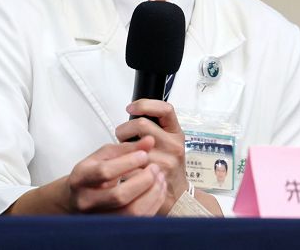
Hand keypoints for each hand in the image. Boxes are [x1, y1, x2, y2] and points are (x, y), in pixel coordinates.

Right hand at [66, 135, 165, 214]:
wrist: (76, 199)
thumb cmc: (91, 175)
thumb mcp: (103, 156)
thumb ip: (127, 148)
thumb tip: (149, 141)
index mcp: (80, 178)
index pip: (105, 172)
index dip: (128, 163)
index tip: (144, 155)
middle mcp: (86, 201)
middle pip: (119, 195)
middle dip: (143, 180)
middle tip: (155, 168)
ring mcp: (99, 218)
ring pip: (131, 212)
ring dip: (152, 194)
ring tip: (159, 178)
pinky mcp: (113, 227)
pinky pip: (139, 220)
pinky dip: (153, 204)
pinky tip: (158, 190)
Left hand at [115, 99, 187, 214]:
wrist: (177, 194)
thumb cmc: (170, 166)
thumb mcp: (170, 142)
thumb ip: (157, 128)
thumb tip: (133, 114)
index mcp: (177, 133)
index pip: (165, 109)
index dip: (145, 104)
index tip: (131, 108)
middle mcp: (173, 145)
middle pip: (142, 125)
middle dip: (125, 128)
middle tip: (121, 135)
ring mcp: (165, 161)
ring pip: (133, 146)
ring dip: (121, 148)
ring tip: (123, 152)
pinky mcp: (154, 176)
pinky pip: (130, 165)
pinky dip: (123, 166)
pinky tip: (125, 168)